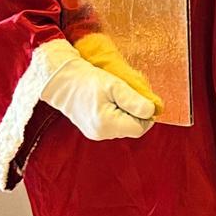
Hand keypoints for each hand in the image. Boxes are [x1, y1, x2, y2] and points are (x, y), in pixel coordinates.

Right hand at [42, 50, 156, 140]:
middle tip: (123, 95)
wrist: (63, 82)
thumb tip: (152, 112)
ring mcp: (96, 135)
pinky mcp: (93, 132)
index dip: (144, 114)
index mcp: (107, 124)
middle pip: (133, 129)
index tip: (138, 98)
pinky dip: (116, 116)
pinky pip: (114, 127)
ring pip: (124, 128)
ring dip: (125, 114)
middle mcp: (101, 134)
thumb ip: (135, 100)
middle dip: (134, 113)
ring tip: (113, 98)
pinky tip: (107, 104)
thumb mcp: (115, 86)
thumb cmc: (89, 81)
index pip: (140, 128)